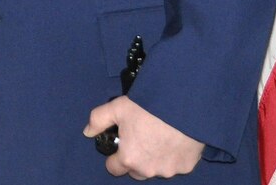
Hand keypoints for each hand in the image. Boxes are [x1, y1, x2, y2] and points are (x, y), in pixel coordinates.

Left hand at [84, 96, 203, 178]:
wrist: (182, 104)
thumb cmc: (147, 107)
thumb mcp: (116, 108)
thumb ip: (98, 120)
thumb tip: (88, 131)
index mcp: (129, 159)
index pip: (114, 169)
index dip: (114, 157)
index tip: (119, 145)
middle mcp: (148, 170)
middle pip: (135, 171)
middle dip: (135, 159)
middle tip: (139, 138)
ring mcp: (169, 170)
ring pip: (156, 169)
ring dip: (154, 159)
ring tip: (157, 137)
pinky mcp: (187, 166)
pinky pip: (176, 165)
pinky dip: (173, 156)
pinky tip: (173, 139)